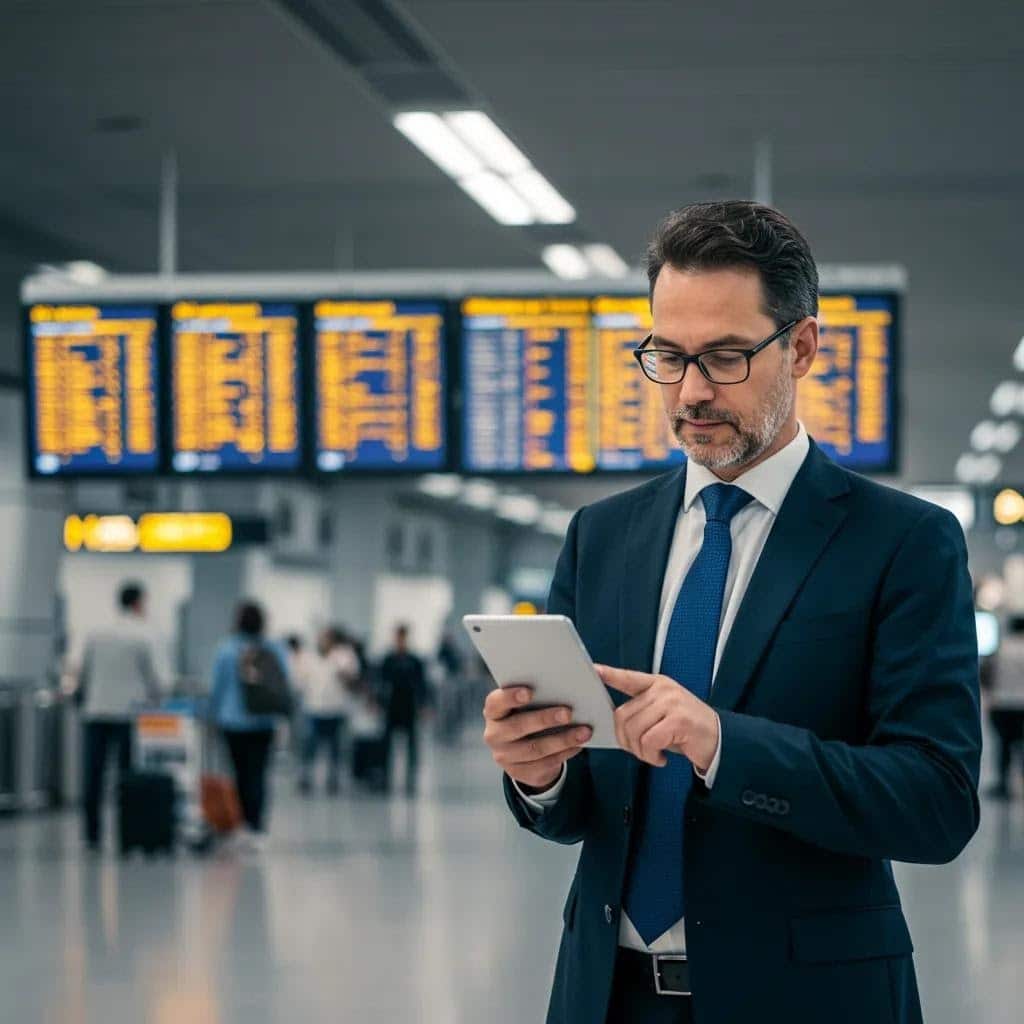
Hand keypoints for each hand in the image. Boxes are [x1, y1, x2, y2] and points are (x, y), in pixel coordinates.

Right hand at [482, 685, 591, 790]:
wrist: (524, 750)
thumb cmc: (529, 715)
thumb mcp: (527, 705)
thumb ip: (539, 694)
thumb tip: (568, 686)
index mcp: (493, 712)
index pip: (496, 703)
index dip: (510, 697)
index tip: (530, 692)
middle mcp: (494, 735)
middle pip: (517, 727)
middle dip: (544, 719)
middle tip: (568, 713)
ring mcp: (504, 756)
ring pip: (535, 749)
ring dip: (562, 740)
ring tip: (584, 732)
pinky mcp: (518, 773)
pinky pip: (544, 764)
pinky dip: (564, 753)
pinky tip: (578, 745)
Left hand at [596, 665, 718, 771]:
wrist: (719, 741)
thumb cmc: (687, 731)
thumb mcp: (663, 714)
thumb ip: (643, 711)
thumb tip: (617, 723)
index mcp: (657, 684)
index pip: (628, 677)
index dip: (610, 674)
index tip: (594, 670)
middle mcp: (662, 690)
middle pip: (623, 715)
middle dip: (626, 740)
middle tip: (640, 751)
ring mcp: (671, 702)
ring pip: (634, 730)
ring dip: (640, 751)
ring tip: (653, 754)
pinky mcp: (678, 719)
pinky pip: (649, 741)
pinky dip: (651, 756)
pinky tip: (660, 758)